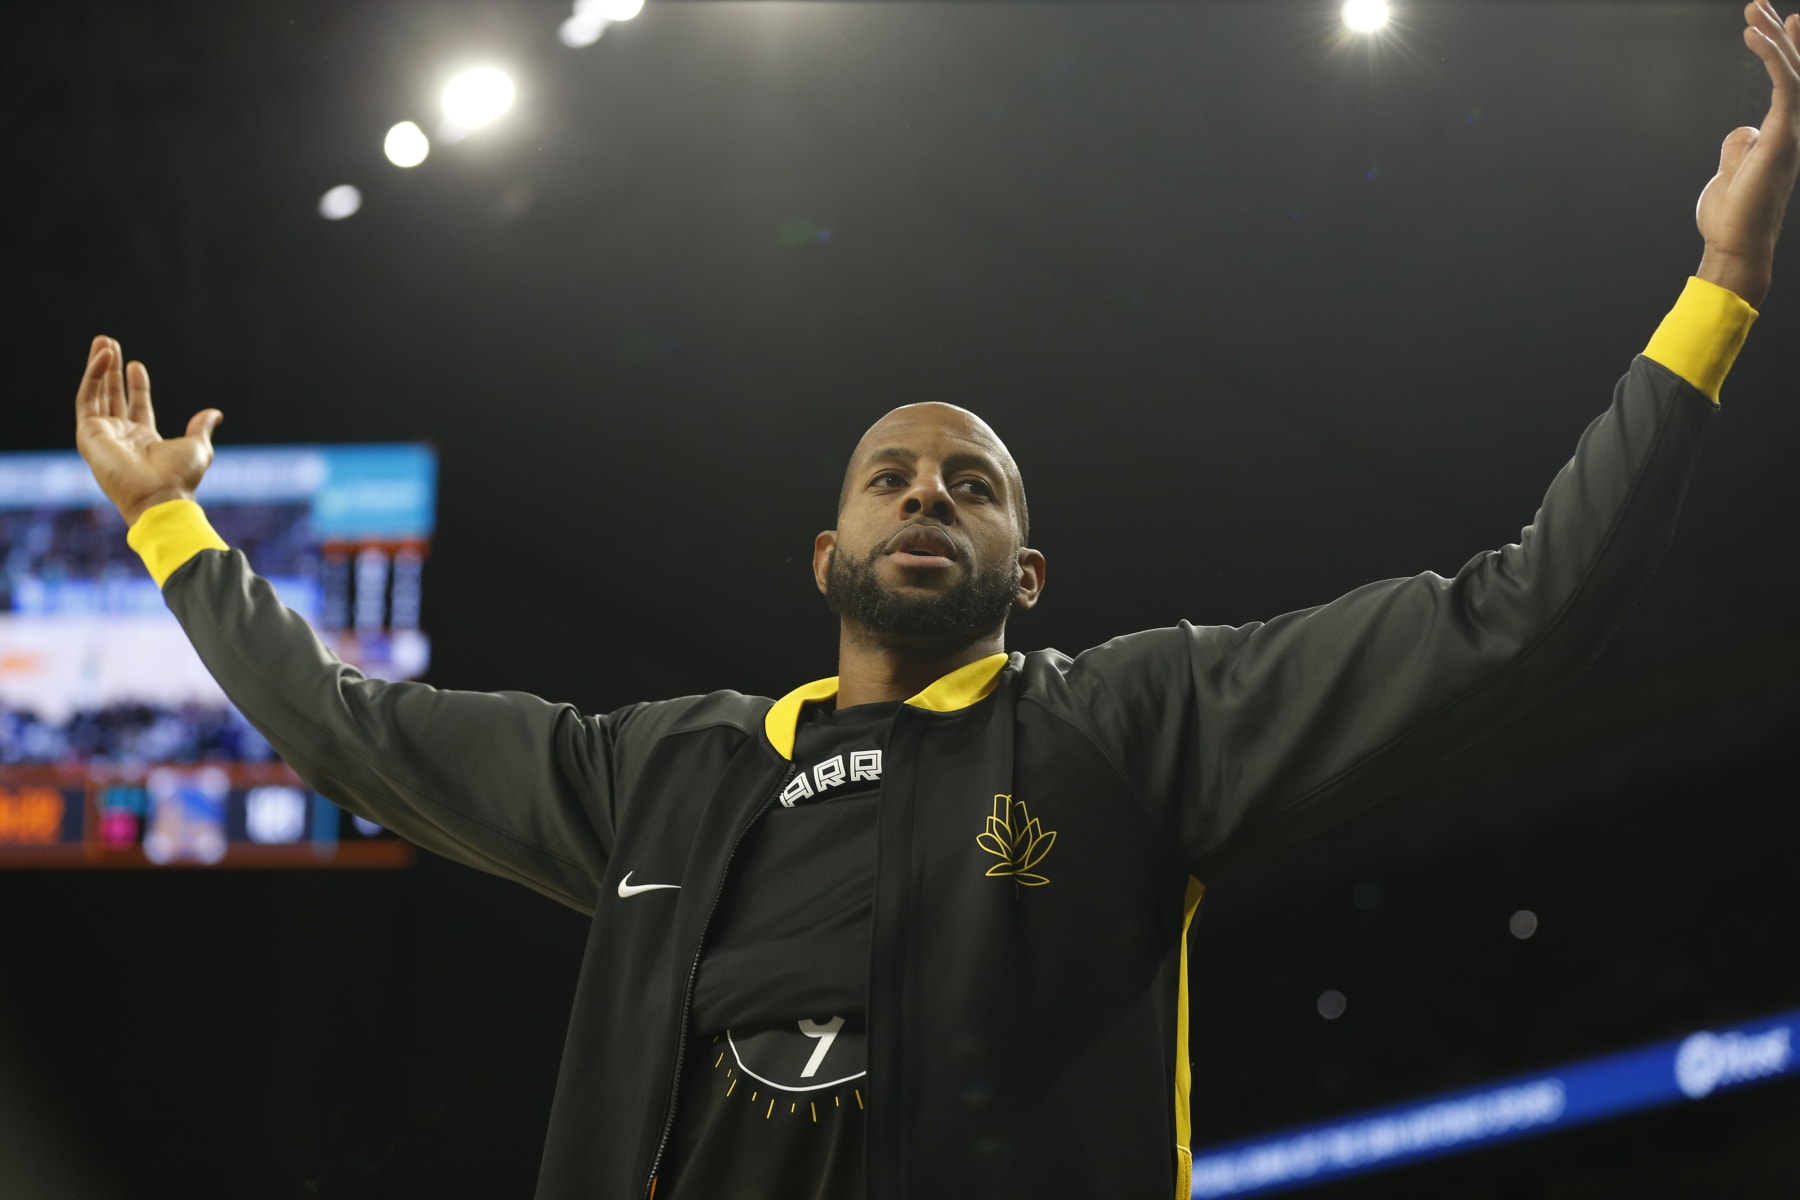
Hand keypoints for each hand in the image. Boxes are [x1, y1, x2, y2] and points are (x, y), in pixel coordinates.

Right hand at [74, 336, 222, 525]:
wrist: (160, 494)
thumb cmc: (180, 476)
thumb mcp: (198, 446)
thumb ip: (200, 426)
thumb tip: (215, 413)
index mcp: (144, 440)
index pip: (137, 406)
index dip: (136, 385)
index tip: (137, 364)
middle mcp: (121, 436)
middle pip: (112, 396)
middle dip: (111, 370)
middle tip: (110, 343)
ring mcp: (103, 434)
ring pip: (95, 393)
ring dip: (98, 366)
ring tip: (103, 341)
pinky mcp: (88, 432)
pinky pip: (86, 398)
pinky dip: (92, 376)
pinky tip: (103, 357)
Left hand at [1695, 2, 1799, 306]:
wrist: (1734, 247)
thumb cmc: (1730, 217)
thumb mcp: (1731, 171)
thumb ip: (1740, 146)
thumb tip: (1744, 128)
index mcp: (1783, 134)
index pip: (1790, 82)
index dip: (1787, 49)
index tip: (1784, 19)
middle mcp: (1794, 129)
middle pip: (1793, 69)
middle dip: (1776, 34)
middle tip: (1757, 5)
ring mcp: (1792, 132)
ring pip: (1791, 71)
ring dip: (1772, 37)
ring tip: (1751, 11)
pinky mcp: (1784, 136)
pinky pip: (1784, 85)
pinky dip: (1771, 57)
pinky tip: (1753, 36)